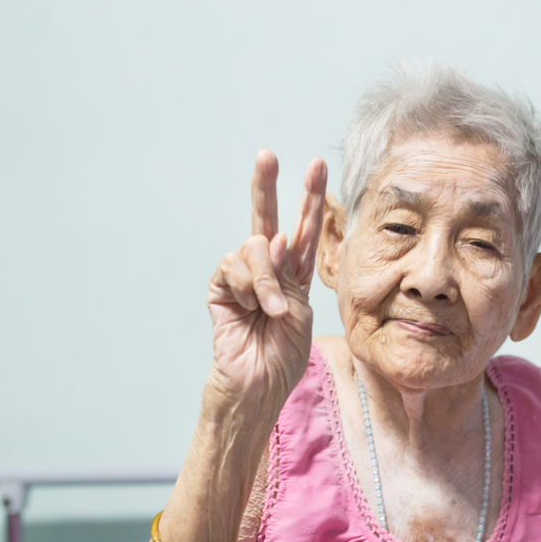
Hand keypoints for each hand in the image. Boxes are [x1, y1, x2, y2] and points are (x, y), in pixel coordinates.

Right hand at [206, 149, 327, 401]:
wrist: (258, 386)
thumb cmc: (283, 357)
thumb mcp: (300, 313)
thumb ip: (289, 275)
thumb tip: (273, 238)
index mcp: (295, 276)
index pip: (305, 230)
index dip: (312, 199)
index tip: (319, 166)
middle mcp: (269, 271)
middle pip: (268, 219)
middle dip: (268, 186)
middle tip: (267, 154)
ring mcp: (243, 279)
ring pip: (253, 247)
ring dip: (266, 278)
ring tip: (271, 310)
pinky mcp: (220, 289)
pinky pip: (233, 266)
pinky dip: (247, 286)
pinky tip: (250, 307)